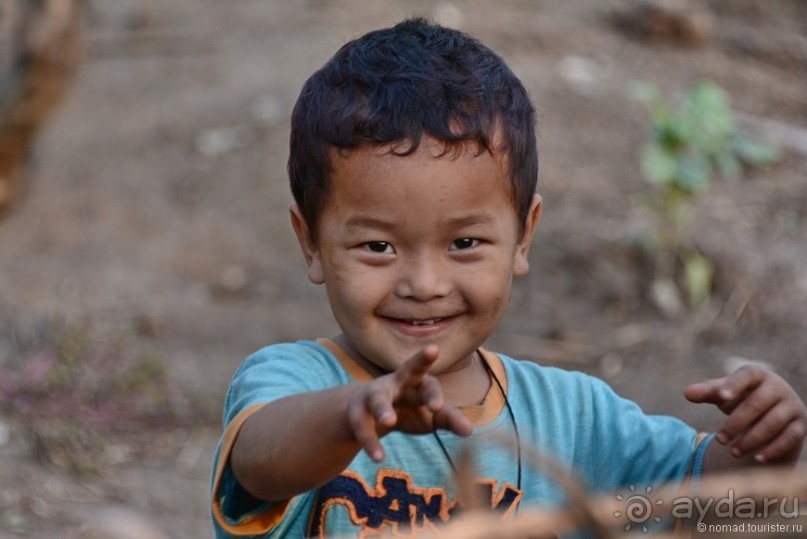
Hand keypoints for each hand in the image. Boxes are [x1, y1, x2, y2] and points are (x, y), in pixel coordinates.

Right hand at [346, 345, 472, 461]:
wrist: (368, 414)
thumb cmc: (409, 410)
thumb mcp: (429, 416)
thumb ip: (449, 420)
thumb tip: (469, 431)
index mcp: (418, 382)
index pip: (430, 383)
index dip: (434, 394)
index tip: (438, 407)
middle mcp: (398, 382)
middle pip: (409, 368)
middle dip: (420, 361)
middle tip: (432, 351)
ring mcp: (375, 394)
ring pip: (378, 398)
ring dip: (383, 408)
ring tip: (389, 421)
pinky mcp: (357, 411)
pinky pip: (363, 425)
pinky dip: (370, 442)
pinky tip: (378, 457)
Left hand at [685, 364, 806, 463]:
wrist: (771, 414)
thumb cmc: (741, 399)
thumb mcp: (724, 395)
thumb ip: (707, 392)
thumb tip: (687, 393)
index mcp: (757, 375)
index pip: (746, 375)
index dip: (734, 385)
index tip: (721, 397)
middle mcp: (778, 387)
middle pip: (757, 404)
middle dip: (736, 423)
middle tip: (719, 440)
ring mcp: (792, 406)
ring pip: (773, 423)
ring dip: (752, 439)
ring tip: (733, 452)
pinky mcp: (800, 425)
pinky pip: (790, 438)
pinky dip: (773, 449)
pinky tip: (756, 459)